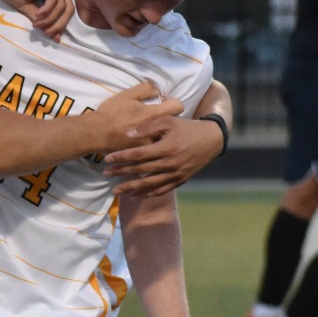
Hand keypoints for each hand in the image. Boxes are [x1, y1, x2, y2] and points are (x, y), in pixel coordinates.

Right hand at [0, 0, 73, 37]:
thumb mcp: (27, 7)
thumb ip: (40, 18)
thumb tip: (52, 34)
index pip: (66, 10)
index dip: (61, 24)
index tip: (51, 36)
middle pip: (68, 9)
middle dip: (59, 24)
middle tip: (46, 33)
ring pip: (61, 6)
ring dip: (50, 19)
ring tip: (36, 24)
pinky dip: (47, 10)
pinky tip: (37, 15)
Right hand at [86, 83, 181, 152]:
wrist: (96, 134)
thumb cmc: (111, 113)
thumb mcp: (127, 95)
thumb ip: (145, 89)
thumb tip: (157, 90)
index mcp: (154, 114)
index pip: (178, 107)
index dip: (173, 103)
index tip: (165, 104)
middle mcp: (156, 131)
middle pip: (172, 125)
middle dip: (166, 121)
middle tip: (154, 119)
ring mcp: (150, 145)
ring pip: (163, 139)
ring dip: (159, 135)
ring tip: (148, 132)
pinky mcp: (143, 155)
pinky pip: (153, 150)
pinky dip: (149, 146)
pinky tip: (140, 142)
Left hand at [104, 115, 224, 195]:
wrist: (212, 140)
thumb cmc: (187, 127)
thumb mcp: (169, 121)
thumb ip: (148, 127)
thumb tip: (128, 135)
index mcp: (166, 148)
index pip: (138, 155)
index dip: (121, 157)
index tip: (108, 159)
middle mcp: (170, 164)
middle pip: (140, 171)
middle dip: (121, 173)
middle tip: (105, 174)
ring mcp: (176, 174)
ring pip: (149, 185)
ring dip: (130, 188)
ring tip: (116, 191)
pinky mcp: (180, 180)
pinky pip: (161, 190)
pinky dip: (147, 194)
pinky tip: (134, 195)